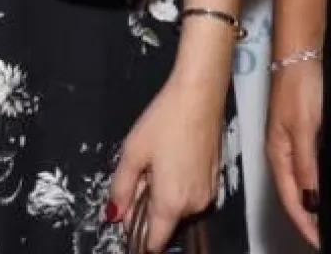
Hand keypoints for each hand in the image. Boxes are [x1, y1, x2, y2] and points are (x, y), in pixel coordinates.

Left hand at [107, 74, 222, 251]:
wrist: (200, 91)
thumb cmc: (166, 119)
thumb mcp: (133, 152)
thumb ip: (121, 188)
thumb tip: (114, 214)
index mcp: (171, 203)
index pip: (154, 242)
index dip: (136, 231)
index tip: (129, 208)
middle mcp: (194, 204)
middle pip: (165, 222)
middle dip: (149, 204)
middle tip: (143, 171)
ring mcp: (208, 190)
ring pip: (179, 206)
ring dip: (165, 193)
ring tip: (159, 160)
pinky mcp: (216, 175)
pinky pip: (192, 192)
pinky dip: (180, 183)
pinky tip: (175, 155)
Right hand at [266, 61, 323, 248]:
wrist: (301, 50)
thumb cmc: (301, 86)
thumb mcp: (306, 127)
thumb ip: (307, 165)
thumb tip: (311, 203)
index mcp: (279, 154)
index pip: (292, 201)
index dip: (306, 225)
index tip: (321, 244)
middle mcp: (283, 152)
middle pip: (295, 196)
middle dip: (309, 220)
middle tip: (328, 238)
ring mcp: (292, 142)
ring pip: (303, 182)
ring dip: (314, 204)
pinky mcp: (303, 130)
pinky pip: (310, 167)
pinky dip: (318, 183)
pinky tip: (330, 187)